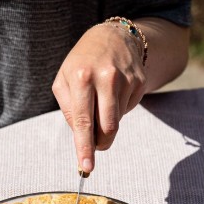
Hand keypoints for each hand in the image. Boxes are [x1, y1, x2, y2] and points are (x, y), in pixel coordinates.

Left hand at [52, 23, 146, 171]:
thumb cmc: (81, 63)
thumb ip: (69, 110)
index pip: (84, 121)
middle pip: (107, 127)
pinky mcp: (140, 82)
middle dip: (100, 142)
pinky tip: (113, 93)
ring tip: (100, 103)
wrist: (112, 36)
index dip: (85, 147)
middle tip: (95, 143)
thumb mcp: (63, 80)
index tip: (86, 167)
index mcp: (82, 77)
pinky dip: (118, 109)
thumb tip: (82, 137)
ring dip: (107, 123)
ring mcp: (126, 80)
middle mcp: (106, 78)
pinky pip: (127, 110)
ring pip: (118, 122)